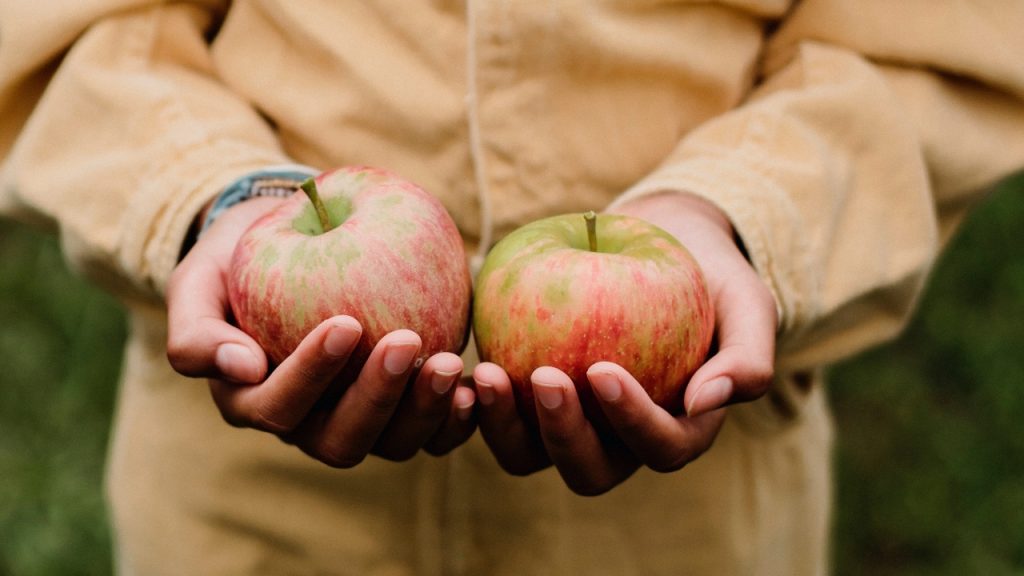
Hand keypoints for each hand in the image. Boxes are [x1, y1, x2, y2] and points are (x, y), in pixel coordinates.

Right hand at [166, 197, 475, 465]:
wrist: (287, 244)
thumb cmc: (236, 260)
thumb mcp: (197, 281)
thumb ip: (196, 328)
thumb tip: (240, 369)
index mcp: (251, 402)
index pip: (279, 406)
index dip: (312, 374)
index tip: (347, 323)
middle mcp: (305, 424)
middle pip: (341, 440)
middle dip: (378, 398)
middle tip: (409, 342)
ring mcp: (357, 420)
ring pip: (392, 443)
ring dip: (423, 411)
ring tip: (448, 365)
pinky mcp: (401, 406)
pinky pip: (432, 430)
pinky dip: (455, 418)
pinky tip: (475, 383)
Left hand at [473, 191, 776, 494]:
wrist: (664, 244)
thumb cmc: (712, 277)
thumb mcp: (748, 306)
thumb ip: (746, 358)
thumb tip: (707, 403)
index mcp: (677, 429)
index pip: (659, 447)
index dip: (631, 420)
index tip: (603, 369)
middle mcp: (620, 439)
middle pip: (589, 471)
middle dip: (563, 436)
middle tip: (542, 377)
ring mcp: (571, 421)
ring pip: (531, 454)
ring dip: (507, 426)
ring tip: (486, 373)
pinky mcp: (529, 396)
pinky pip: (498, 411)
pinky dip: (479, 398)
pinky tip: (464, 360)